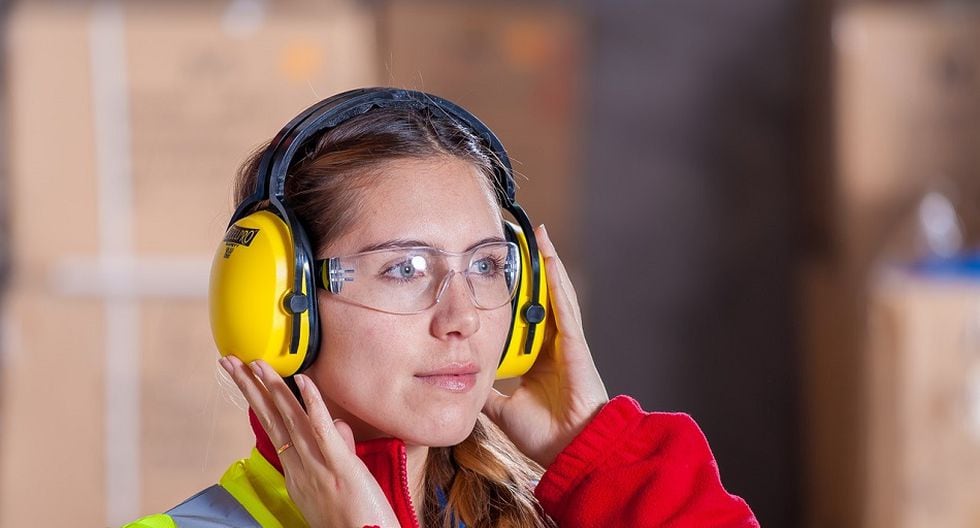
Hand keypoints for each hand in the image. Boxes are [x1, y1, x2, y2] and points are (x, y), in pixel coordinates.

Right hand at [220, 356, 400, 527]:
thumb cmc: (355, 522)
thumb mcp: (339, 482)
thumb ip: (337, 449)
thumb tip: (337, 425)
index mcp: (297, 473)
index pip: (273, 428)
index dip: (258, 400)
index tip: (245, 377)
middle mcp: (301, 469)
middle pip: (272, 420)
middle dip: (250, 388)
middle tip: (230, 362)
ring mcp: (319, 469)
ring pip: (291, 421)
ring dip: (273, 388)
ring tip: (256, 363)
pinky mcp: (342, 469)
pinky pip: (324, 432)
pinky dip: (313, 405)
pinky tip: (302, 381)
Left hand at [482, 225, 608, 467]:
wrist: (570, 451)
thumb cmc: (545, 435)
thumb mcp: (502, 407)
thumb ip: (487, 391)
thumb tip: (461, 380)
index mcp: (539, 358)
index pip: (524, 318)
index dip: (516, 295)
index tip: (502, 272)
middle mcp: (554, 345)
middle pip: (541, 299)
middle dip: (532, 269)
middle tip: (520, 240)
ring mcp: (566, 342)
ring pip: (555, 295)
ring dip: (547, 264)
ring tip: (539, 236)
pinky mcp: (574, 343)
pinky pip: (564, 306)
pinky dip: (556, 282)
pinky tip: (550, 259)